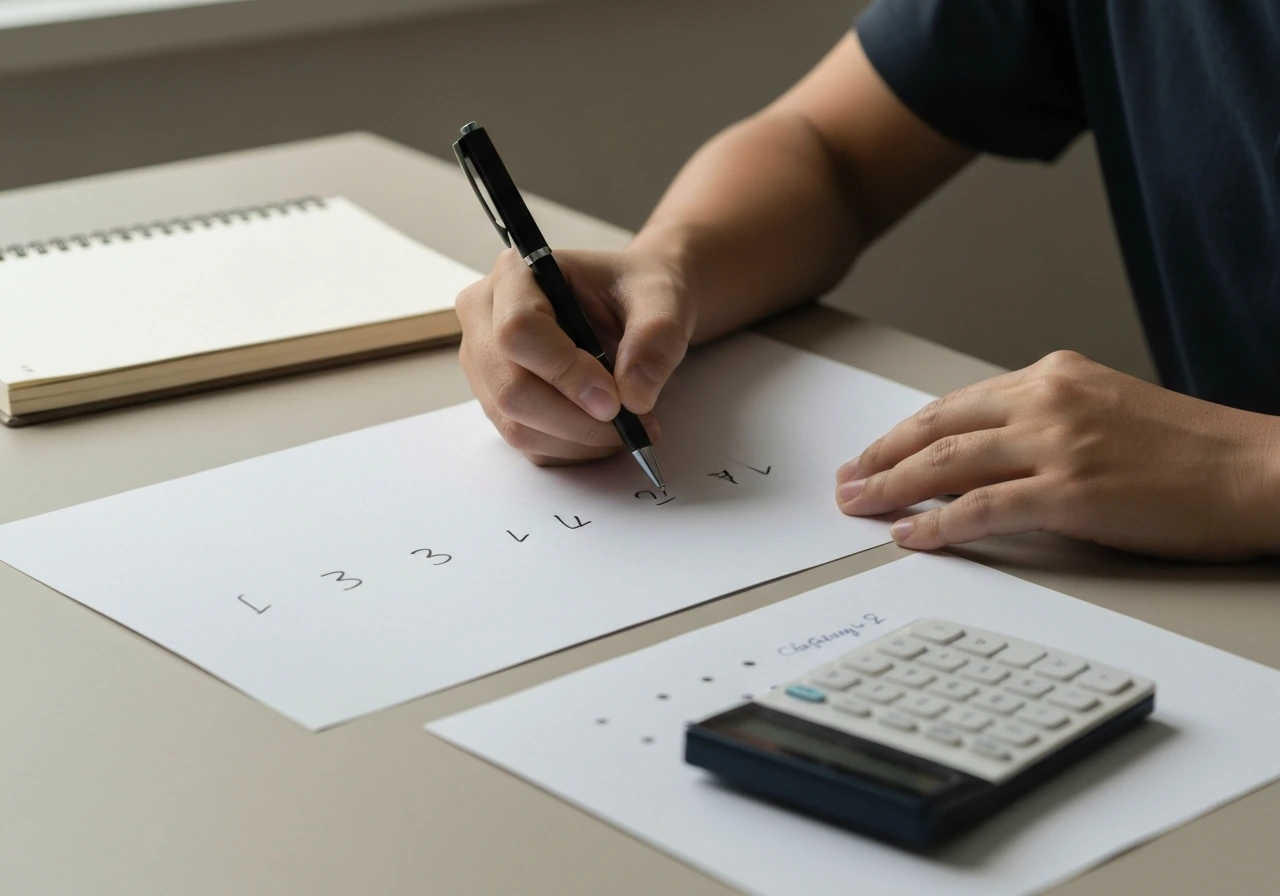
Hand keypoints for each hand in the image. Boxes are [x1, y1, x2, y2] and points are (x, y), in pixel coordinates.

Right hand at [456, 247, 693, 464]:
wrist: (634, 307)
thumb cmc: (638, 292)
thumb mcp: (663, 300)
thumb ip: (655, 338)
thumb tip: (634, 395)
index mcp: (517, 273)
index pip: (519, 331)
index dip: (566, 372)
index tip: (615, 399)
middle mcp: (486, 317)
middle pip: (511, 388)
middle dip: (576, 420)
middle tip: (632, 425)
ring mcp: (486, 364)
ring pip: (518, 425)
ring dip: (580, 441)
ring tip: (631, 428)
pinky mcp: (498, 401)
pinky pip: (529, 443)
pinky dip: (574, 450)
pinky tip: (606, 432)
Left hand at [836, 350, 1279, 559]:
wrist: (1260, 470)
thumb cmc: (1191, 452)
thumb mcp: (1105, 411)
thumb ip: (1044, 423)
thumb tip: (984, 458)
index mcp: (1054, 375)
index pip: (956, 404)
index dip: (903, 433)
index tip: (870, 453)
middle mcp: (1048, 399)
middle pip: (938, 427)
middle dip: (881, 456)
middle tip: (845, 481)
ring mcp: (1058, 443)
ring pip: (948, 463)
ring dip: (892, 487)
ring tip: (858, 506)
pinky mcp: (1072, 490)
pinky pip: (983, 508)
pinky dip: (937, 524)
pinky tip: (909, 536)